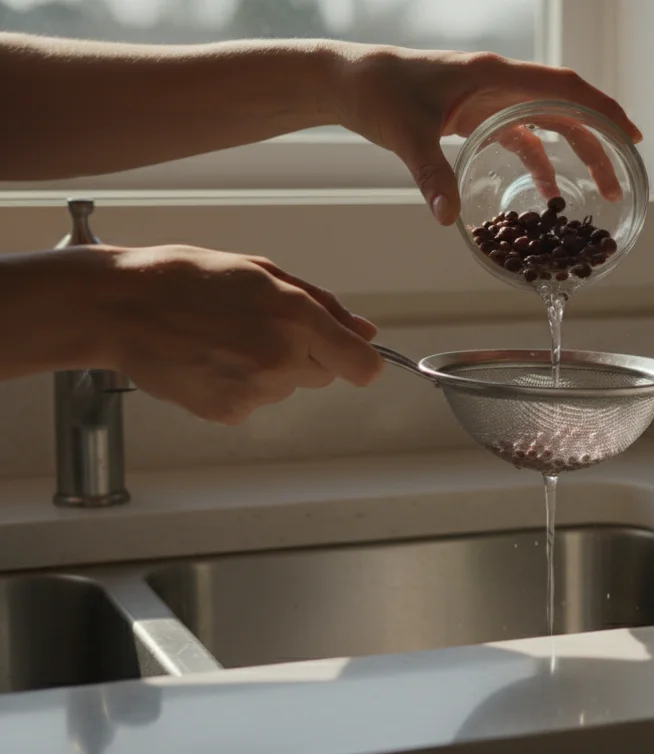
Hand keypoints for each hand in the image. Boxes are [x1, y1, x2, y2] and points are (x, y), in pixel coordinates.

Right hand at [90, 245, 382, 424]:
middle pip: (324, 374)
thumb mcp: (264, 274)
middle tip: (258, 326)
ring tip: (223, 338)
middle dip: (304, 354)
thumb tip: (366, 331)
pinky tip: (209, 359)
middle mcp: (282, 360)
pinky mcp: (228, 413)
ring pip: (286, 387)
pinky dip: (239, 385)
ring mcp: (254, 391)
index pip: (363, 365)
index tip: (346, 352)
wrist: (122, 308)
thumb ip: (323, 306)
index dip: (357, 359)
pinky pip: (253, 402)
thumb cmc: (190, 279)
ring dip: (268, 368)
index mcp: (297, 319)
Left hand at [334, 47, 641, 225]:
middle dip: (598, 142)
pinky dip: (541, 164)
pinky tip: (547, 196)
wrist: (347, 81)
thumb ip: (431, 175)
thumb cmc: (376, 92)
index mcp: (493, 75)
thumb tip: (448, 218)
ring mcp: (490, 99)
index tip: (629, 134)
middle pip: (566, 108)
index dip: (601, 109)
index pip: (563, 86)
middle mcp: (499, 83)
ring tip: (598, 191)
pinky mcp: (477, 116)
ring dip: (576, 154)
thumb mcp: (406, 134)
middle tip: (621, 178)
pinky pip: (522, 138)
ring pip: (549, 124)